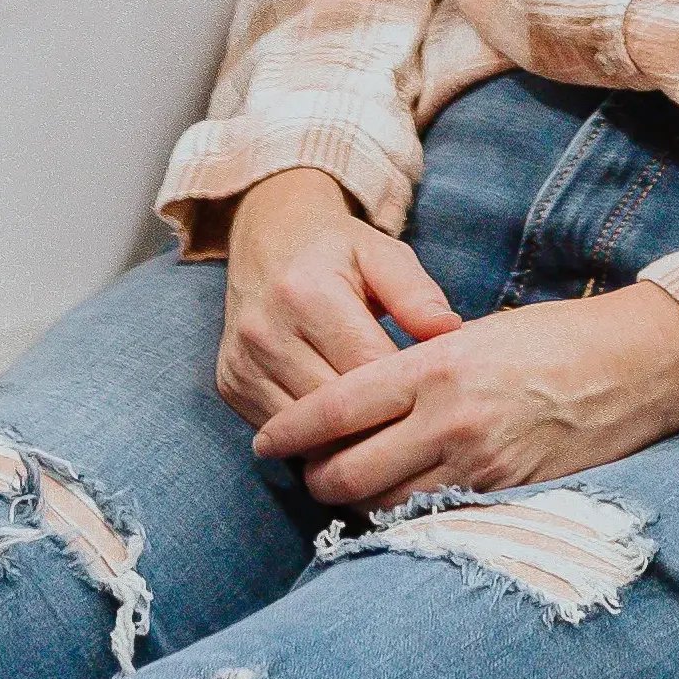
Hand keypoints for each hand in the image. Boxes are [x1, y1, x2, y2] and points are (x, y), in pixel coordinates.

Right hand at [215, 165, 459, 424]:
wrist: (268, 238)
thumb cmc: (337, 252)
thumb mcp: (383, 254)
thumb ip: (416, 293)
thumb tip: (450, 333)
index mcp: (306, 292)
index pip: (365, 368)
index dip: (405, 391)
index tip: (433, 400)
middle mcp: (265, 330)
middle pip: (332, 408)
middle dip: (377, 422)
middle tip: (414, 428)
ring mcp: (242, 361)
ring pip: (303, 431)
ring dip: (344, 440)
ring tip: (382, 434)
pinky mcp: (229, 383)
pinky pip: (278, 431)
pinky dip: (311, 439)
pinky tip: (341, 432)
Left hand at [255, 278, 678, 507]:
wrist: (634, 368)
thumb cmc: (553, 339)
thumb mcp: (475, 336)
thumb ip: (416, 370)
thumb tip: (359, 404)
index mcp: (435, 368)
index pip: (336, 408)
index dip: (290, 431)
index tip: (267, 440)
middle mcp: (450, 420)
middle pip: (346, 471)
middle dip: (315, 478)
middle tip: (305, 470)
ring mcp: (480, 466)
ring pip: (383, 506)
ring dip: (356, 504)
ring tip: (345, 491)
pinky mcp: (507, 497)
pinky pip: (434, 521)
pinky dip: (406, 518)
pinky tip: (398, 508)